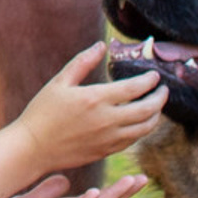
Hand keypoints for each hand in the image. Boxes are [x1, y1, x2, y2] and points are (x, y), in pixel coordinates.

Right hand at [18, 40, 165, 167]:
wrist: (34, 147)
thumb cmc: (42, 111)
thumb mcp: (59, 82)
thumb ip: (83, 62)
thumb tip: (101, 46)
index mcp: (95, 98)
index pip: (134, 88)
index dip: (149, 80)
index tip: (154, 75)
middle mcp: (107, 120)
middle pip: (147, 109)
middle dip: (160, 98)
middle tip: (163, 90)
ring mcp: (109, 138)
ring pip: (145, 128)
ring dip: (156, 115)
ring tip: (156, 106)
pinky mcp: (107, 151)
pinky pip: (133, 140)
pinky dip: (142, 129)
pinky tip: (139, 122)